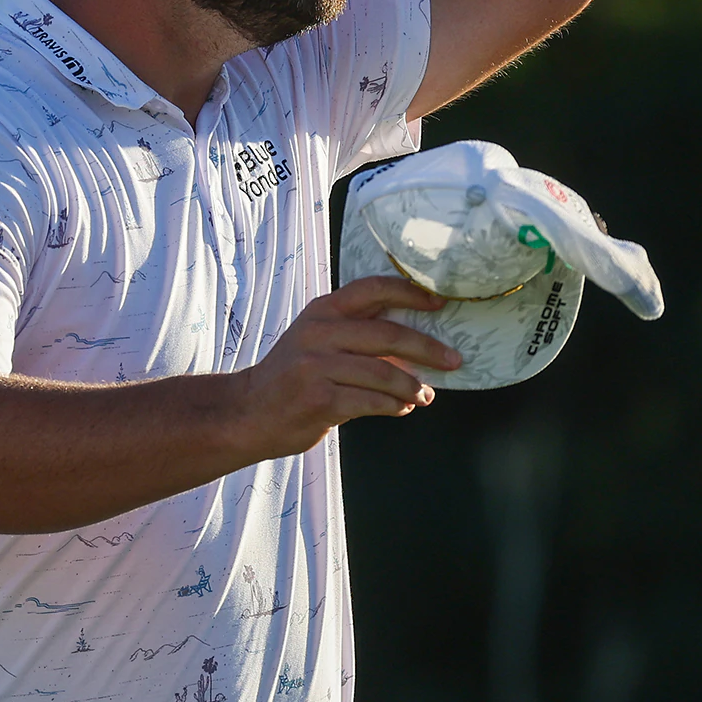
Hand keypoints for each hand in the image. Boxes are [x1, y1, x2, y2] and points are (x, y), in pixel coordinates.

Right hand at [228, 276, 460, 458]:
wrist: (249, 412)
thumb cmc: (291, 376)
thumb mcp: (316, 340)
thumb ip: (355, 334)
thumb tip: (414, 342)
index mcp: (322, 311)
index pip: (373, 289)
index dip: (411, 292)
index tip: (440, 302)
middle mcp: (319, 333)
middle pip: (387, 334)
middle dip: (427, 348)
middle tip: (453, 360)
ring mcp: (317, 366)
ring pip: (383, 373)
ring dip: (412, 386)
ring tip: (426, 395)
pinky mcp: (319, 399)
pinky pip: (371, 402)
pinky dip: (394, 406)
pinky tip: (402, 408)